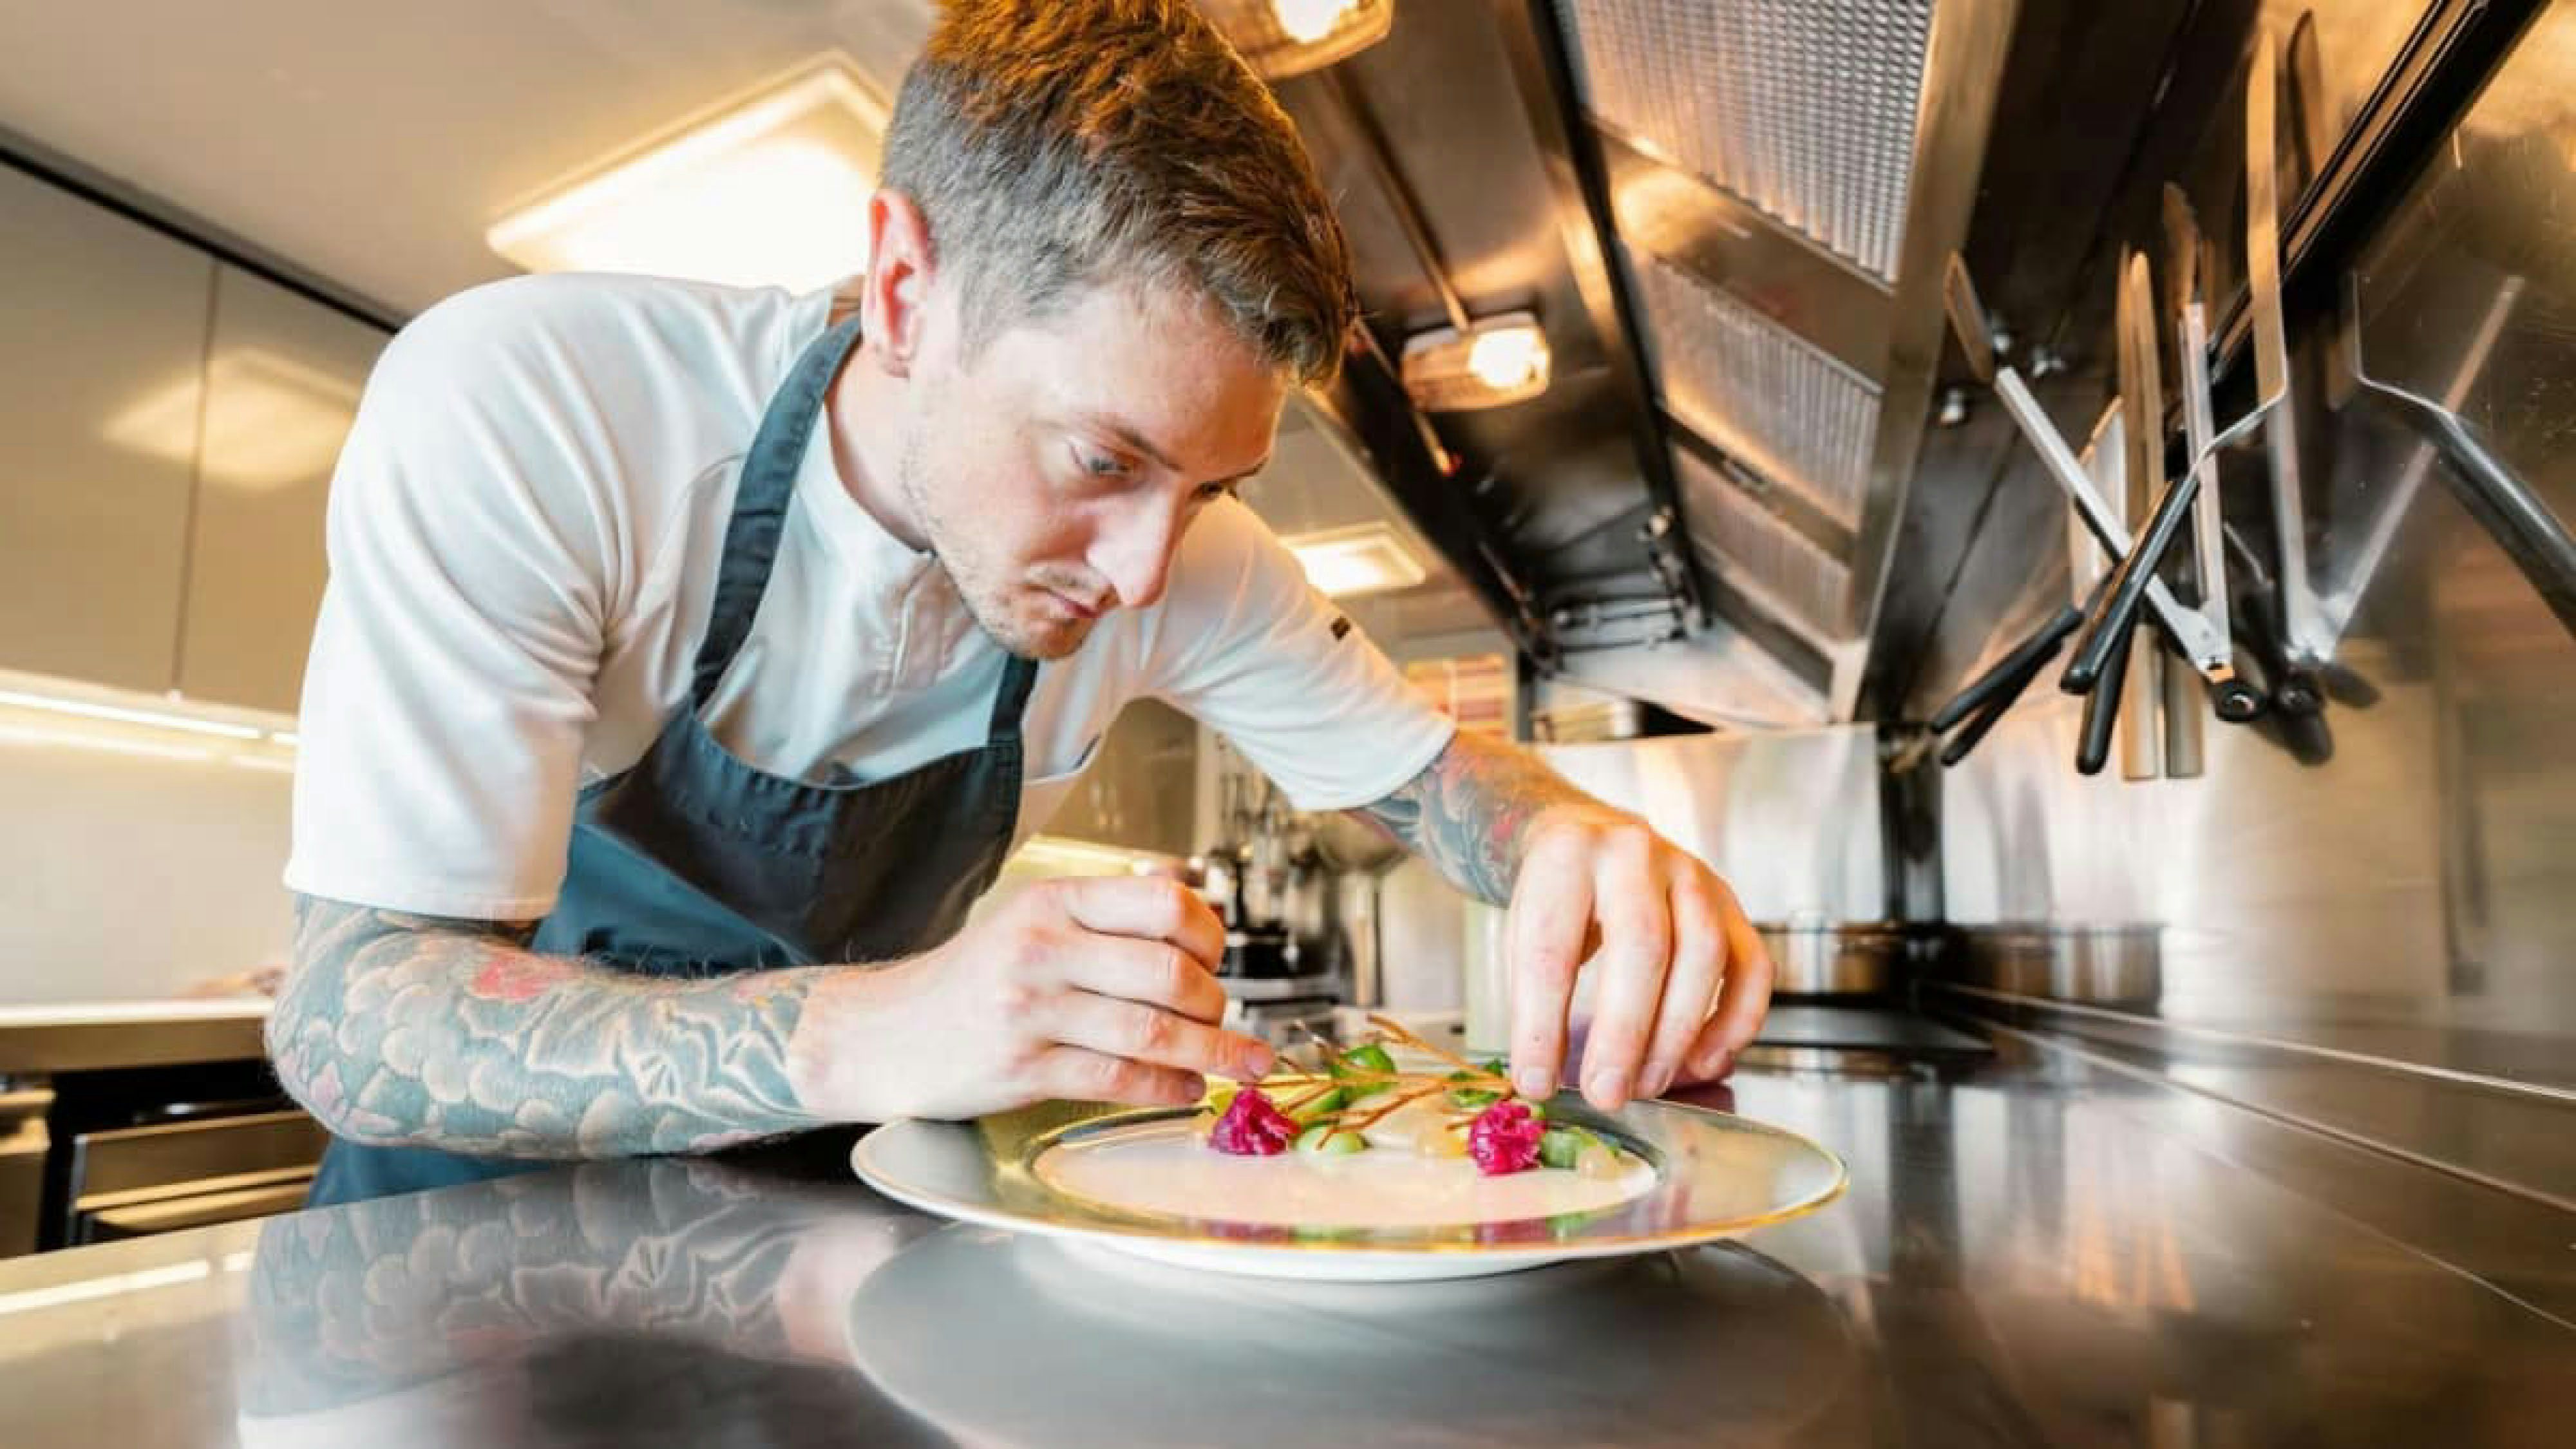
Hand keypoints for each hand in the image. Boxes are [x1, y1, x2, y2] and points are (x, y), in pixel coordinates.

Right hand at [787, 875, 1273, 1121]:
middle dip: (1215, 1004)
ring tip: (1238, 1062)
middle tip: (1223, 1018)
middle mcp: (1043, 949)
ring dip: (1210, 1053)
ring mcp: (1031, 1011)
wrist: (886, 1033)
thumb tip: (1194, 904)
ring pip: (1151, 1032)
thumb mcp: (1031, 920)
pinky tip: (1185, 1090)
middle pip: (1168, 973)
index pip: (1164, 904)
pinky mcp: (1023, 1070)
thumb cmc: (974, 979)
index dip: (1210, 935)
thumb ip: (1105, 915)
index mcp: (1054, 902)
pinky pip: (1116, 1080)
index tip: (1218, 960)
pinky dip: (1165, 1088)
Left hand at [1503, 805, 1770, 1110]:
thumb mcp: (1522, 928)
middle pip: (1643, 947)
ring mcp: (1692, 874)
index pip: (1553, 948)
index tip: (1536, 1080)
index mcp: (1567, 856)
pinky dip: (1736, 1022)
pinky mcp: (1730, 902)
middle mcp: (1635, 854)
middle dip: (1624, 1034)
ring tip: (1647, 1084)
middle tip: (1606, 1092)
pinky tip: (1704, 1062)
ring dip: (1677, 1033)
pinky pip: (1753, 966)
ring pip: (1704, 955)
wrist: (1592, 835)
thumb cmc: (1557, 896)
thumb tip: (1544, 1078)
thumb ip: (1534, 993)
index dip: (1543, 1022)